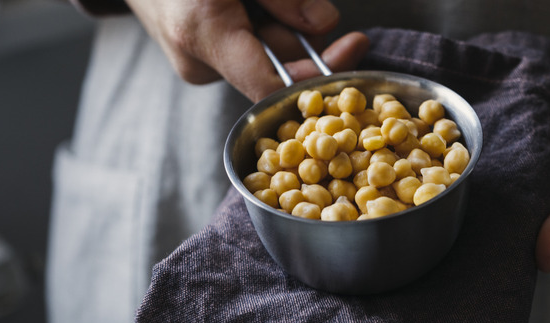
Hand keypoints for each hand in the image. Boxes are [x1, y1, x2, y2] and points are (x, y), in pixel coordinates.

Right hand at [124, 0, 369, 101]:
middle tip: (334, 24)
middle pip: (276, 71)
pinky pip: (248, 50)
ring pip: (265, 59)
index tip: (353, 52)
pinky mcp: (199, 56)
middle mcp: (197, 59)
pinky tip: (262, 9)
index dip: (319, 78)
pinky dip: (266, 31)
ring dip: (287, 32)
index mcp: (202, 33)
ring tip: (279, 5)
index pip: (271, 87)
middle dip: (308, 46)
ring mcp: (196, 62)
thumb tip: (325, 24)